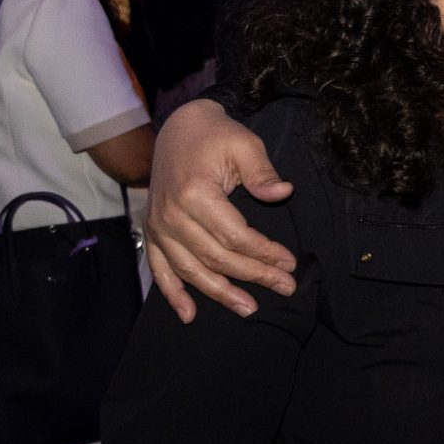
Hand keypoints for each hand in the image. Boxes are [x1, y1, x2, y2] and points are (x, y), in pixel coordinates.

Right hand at [147, 101, 298, 323]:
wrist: (180, 127)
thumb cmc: (216, 135)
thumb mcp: (245, 144)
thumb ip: (262, 172)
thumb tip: (283, 193)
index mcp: (195, 194)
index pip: (235, 237)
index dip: (264, 253)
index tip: (289, 263)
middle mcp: (171, 215)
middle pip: (216, 258)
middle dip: (253, 276)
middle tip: (285, 287)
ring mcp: (159, 226)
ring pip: (191, 270)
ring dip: (219, 293)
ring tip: (248, 309)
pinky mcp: (153, 231)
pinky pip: (160, 268)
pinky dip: (173, 293)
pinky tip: (189, 315)